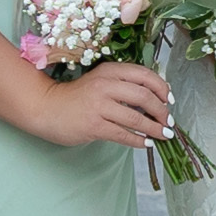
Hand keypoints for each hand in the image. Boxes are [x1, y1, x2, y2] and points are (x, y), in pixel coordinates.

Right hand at [39, 61, 173, 154]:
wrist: (46, 107)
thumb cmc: (77, 96)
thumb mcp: (100, 81)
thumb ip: (122, 85)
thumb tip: (154, 100)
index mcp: (110, 71)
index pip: (145, 75)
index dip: (162, 88)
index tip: (169, 101)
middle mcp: (105, 85)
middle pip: (144, 96)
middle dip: (161, 111)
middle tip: (168, 122)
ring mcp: (99, 105)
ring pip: (135, 118)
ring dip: (154, 128)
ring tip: (163, 135)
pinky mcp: (93, 125)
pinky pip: (122, 134)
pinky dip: (138, 140)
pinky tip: (146, 144)